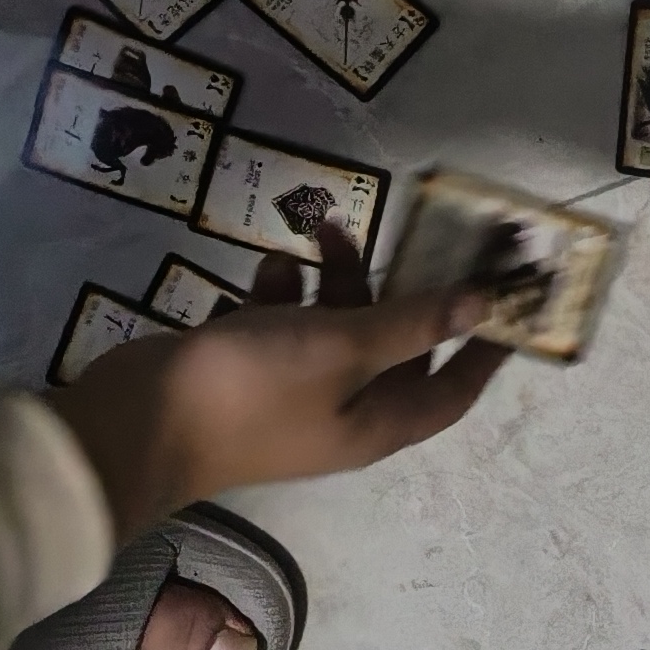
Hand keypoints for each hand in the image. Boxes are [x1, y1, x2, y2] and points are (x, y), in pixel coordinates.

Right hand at [52, 232, 503, 545]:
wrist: (135, 422)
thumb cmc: (253, 389)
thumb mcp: (344, 347)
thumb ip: (413, 321)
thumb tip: (483, 305)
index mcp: (377, 421)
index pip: (454, 388)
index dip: (487, 347)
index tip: (515, 297)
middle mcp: (342, 409)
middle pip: (398, 344)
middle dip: (409, 288)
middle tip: (432, 231)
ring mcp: (291, 388)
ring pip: (337, 323)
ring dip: (339, 277)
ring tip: (331, 226)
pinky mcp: (246, 365)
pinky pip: (282, 320)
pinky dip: (283, 290)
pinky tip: (271, 263)